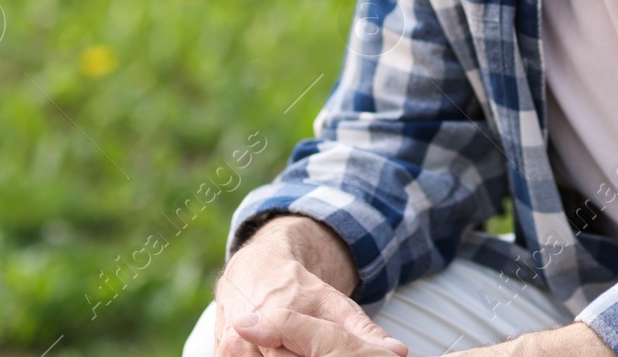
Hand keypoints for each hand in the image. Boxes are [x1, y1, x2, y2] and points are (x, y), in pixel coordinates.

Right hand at [214, 215, 408, 356]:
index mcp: (280, 321)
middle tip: (309, 351)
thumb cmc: (301, 288)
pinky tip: (276, 352)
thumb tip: (398, 351)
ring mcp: (230, 347)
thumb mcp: (335, 305)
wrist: (256, 269)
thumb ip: (364, 331)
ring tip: (296, 350)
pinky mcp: (219, 353)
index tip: (326, 355)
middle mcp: (249, 336)